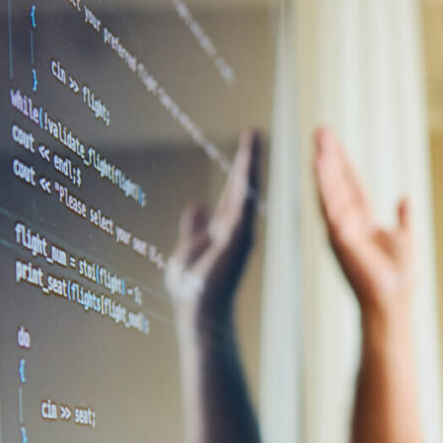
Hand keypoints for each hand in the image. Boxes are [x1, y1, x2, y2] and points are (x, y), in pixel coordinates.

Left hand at [167, 129, 259, 329]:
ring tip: (253, 136)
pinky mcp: (238, 239)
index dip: (239, 167)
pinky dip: (247, 183)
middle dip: (248, 158)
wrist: (199, 312)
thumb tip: (198, 204)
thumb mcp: (188, 250)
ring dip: (249, 162)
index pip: (234, 191)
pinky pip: (243, 204)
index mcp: (224, 228)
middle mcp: (236, 227)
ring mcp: (239, 232)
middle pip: (242, 185)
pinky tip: (248, 163)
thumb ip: (194, 228)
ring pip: (244, 190)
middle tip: (254, 130)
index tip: (247, 143)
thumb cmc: (194, 291)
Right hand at [312, 126, 413, 327]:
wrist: (392, 300)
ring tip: (319, 139)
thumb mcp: (405, 237)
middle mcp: (347, 222)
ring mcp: (341, 228)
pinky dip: (324, 182)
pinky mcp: (339, 235)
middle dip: (329, 156)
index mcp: (362, 221)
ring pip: (330, 189)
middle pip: (337, 182)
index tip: (333, 142)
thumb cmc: (397, 277)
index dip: (343, 163)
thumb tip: (405, 197)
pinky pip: (329, 203)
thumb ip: (403, 217)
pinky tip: (320, 162)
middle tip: (320, 129)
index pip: (351, 185)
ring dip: (324, 164)